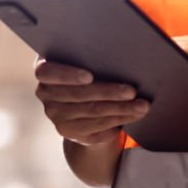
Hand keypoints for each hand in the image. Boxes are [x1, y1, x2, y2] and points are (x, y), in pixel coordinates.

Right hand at [33, 59, 150, 146]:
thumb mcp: (84, 59)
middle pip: (79, 95)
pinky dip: (119, 121)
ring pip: (93, 113)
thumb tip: (121, 54)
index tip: (90, 76)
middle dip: (109, 93)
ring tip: (142, 105)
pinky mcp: (71, 133)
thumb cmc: (87, 69)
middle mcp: (45, 95)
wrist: (82, 101)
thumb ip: (91, 56)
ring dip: (121, 109)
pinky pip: (98, 128)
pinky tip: (133, 116)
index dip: (68, 75)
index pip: (48, 72)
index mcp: (45, 71)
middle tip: (132, 91)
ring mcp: (57, 117)